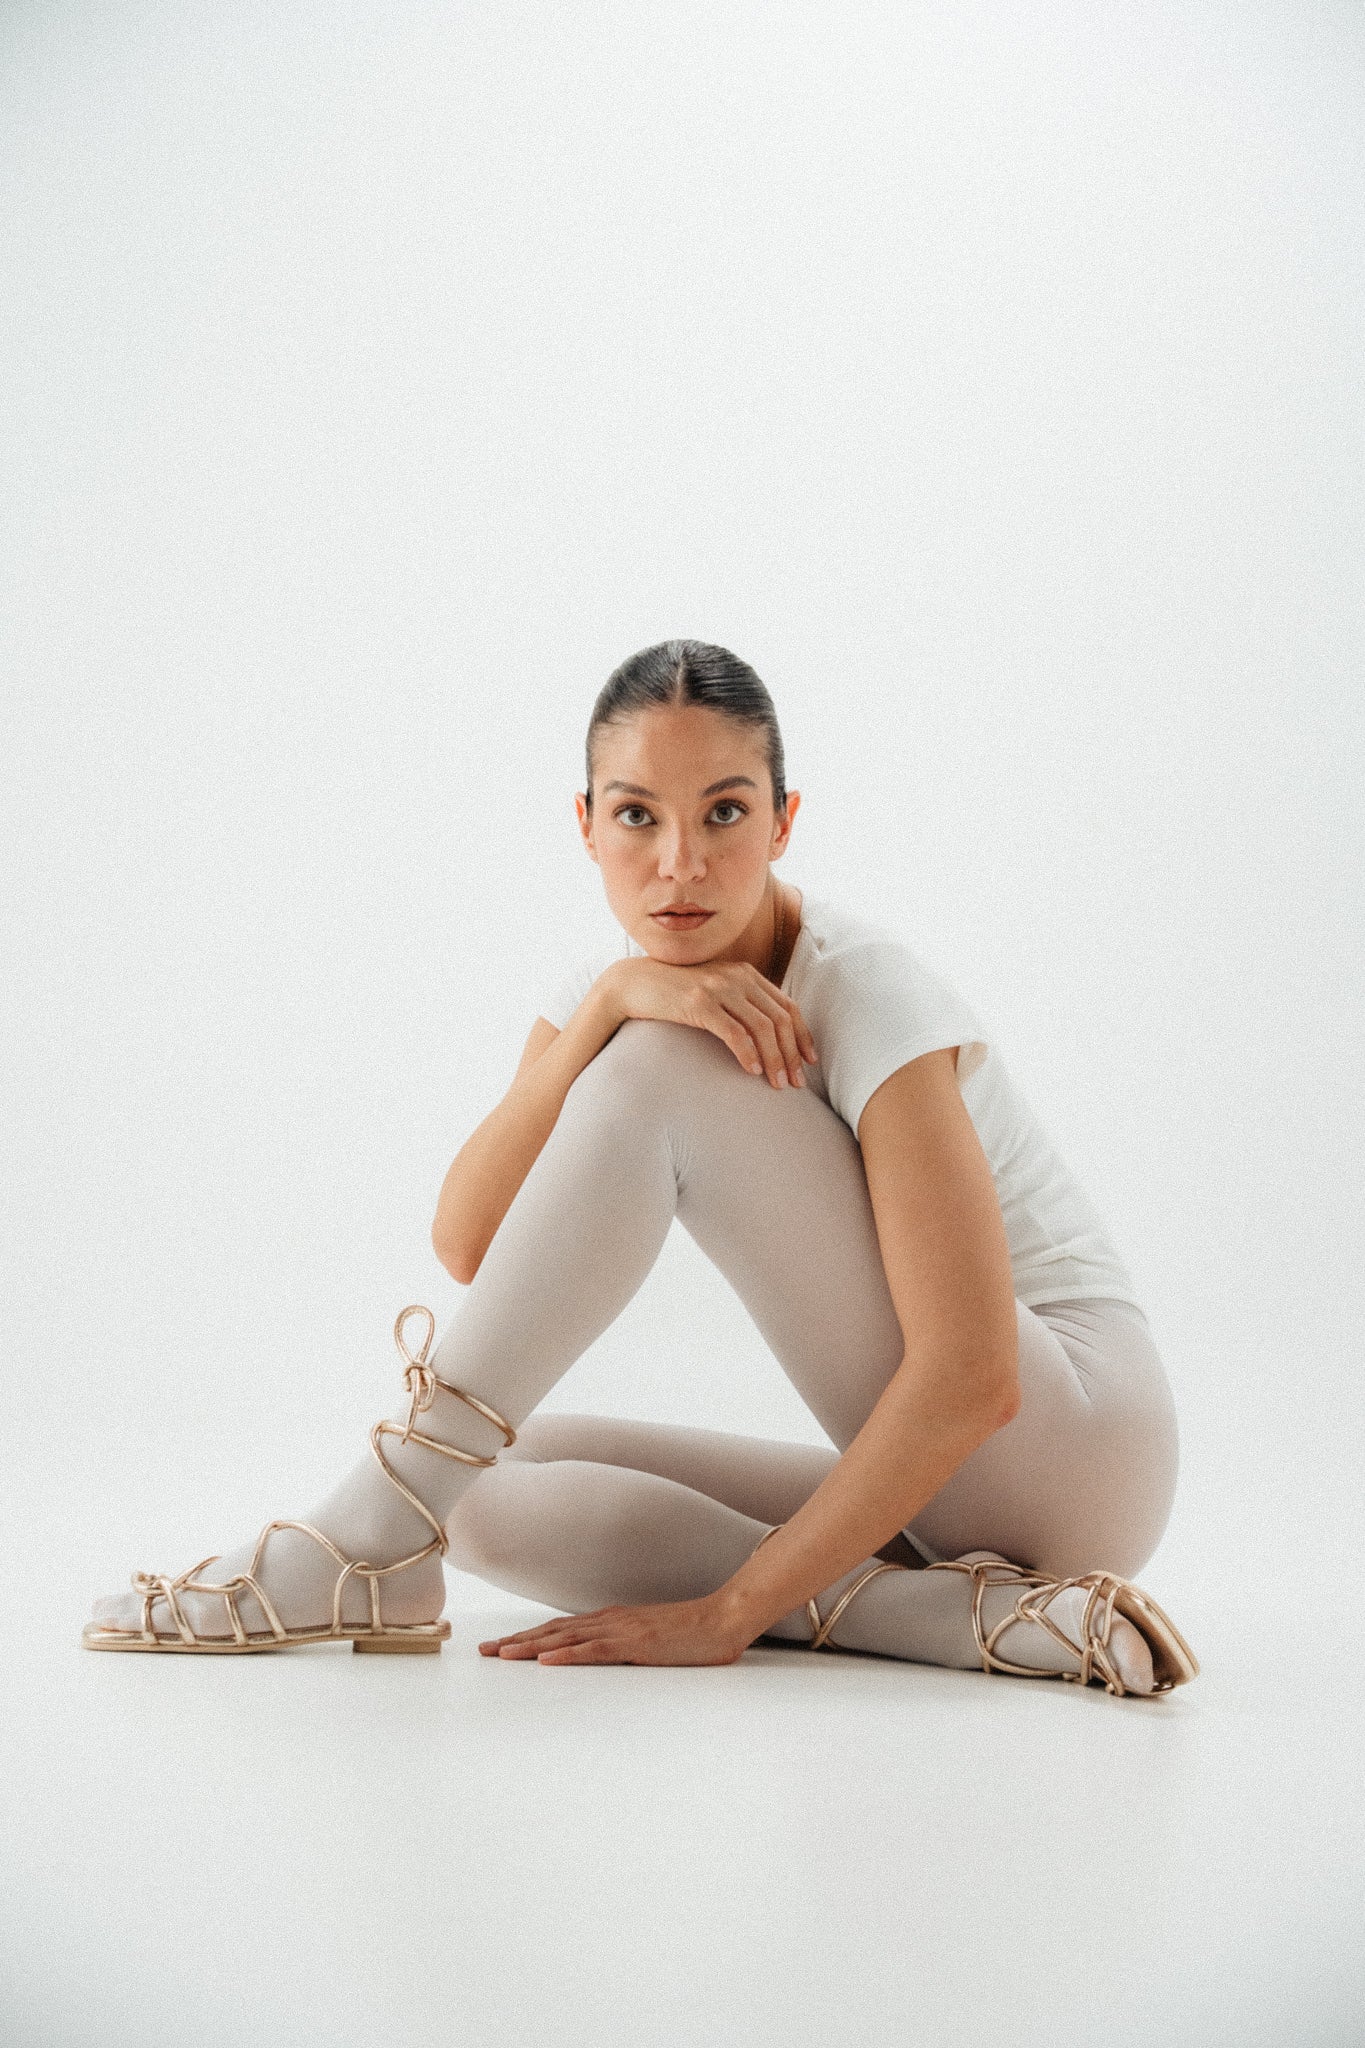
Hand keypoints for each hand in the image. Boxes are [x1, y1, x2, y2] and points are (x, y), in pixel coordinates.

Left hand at [477, 1592, 757, 1665]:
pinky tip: (545, 1660)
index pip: (560, 1629)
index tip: (500, 1647)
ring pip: (565, 1638)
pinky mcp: (635, 1643)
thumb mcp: (650, 1641)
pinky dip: (567, 1654)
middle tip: (484, 1652)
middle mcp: (609, 1620)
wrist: (723, 1618)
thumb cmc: (692, 1633)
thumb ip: (626, 1645)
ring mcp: (621, 1630)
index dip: (528, 1637)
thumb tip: (606, 1657)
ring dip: (530, 1646)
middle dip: (516, 1641)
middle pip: (552, 1631)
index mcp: (611, 1620)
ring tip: (502, 1655)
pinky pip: (594, 1650)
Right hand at [601, 956, 817, 1089]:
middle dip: (792, 1054)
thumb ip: (741, 1003)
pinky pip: (734, 1032)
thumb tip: (769, 1036)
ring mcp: (718, 988)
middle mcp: (738, 977)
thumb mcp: (715, 991)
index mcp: (747, 974)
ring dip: (775, 1059)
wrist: (634, 982)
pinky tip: (752, 1071)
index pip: (788, 1006)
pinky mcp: (699, 1003)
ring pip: (762, 1027)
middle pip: (780, 1019)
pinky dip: (748, 1053)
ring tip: (777, 1084)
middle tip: (796, 1082)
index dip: (803, 1036)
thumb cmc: (676, 993)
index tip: (809, 1061)